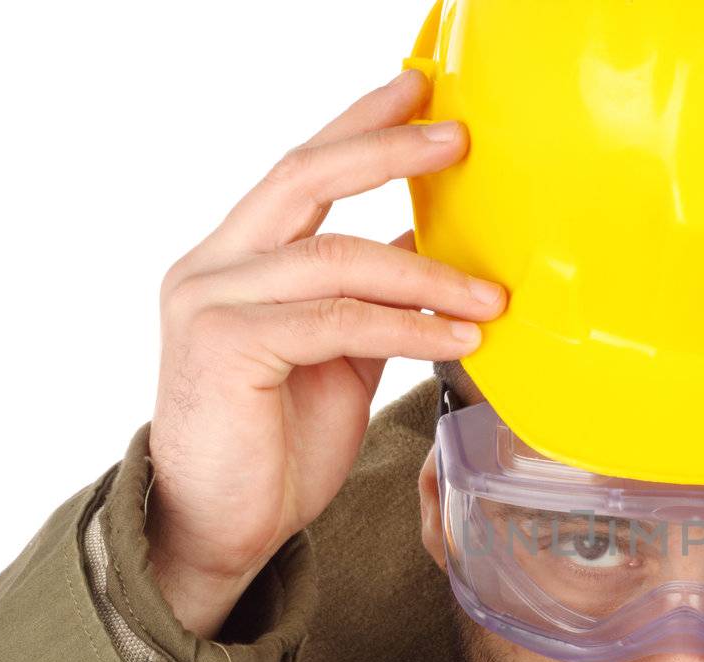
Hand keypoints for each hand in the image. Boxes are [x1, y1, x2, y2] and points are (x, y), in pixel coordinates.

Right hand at [149, 68, 505, 638]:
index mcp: (237, 259)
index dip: (360, 126)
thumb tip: (427, 244)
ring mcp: (211, 302)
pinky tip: (457, 337)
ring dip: (428, 274)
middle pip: (306, 178)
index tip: (418, 91)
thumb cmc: (274, 447)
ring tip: (492, 294)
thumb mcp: (338, 358)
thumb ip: (370, 300)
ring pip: (337, 256)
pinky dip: (406, 326)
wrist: (220, 528)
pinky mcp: (224, 347)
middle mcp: (214, 266)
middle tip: (459, 137)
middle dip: (387, 150)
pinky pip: (336, 320)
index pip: (303, 172)